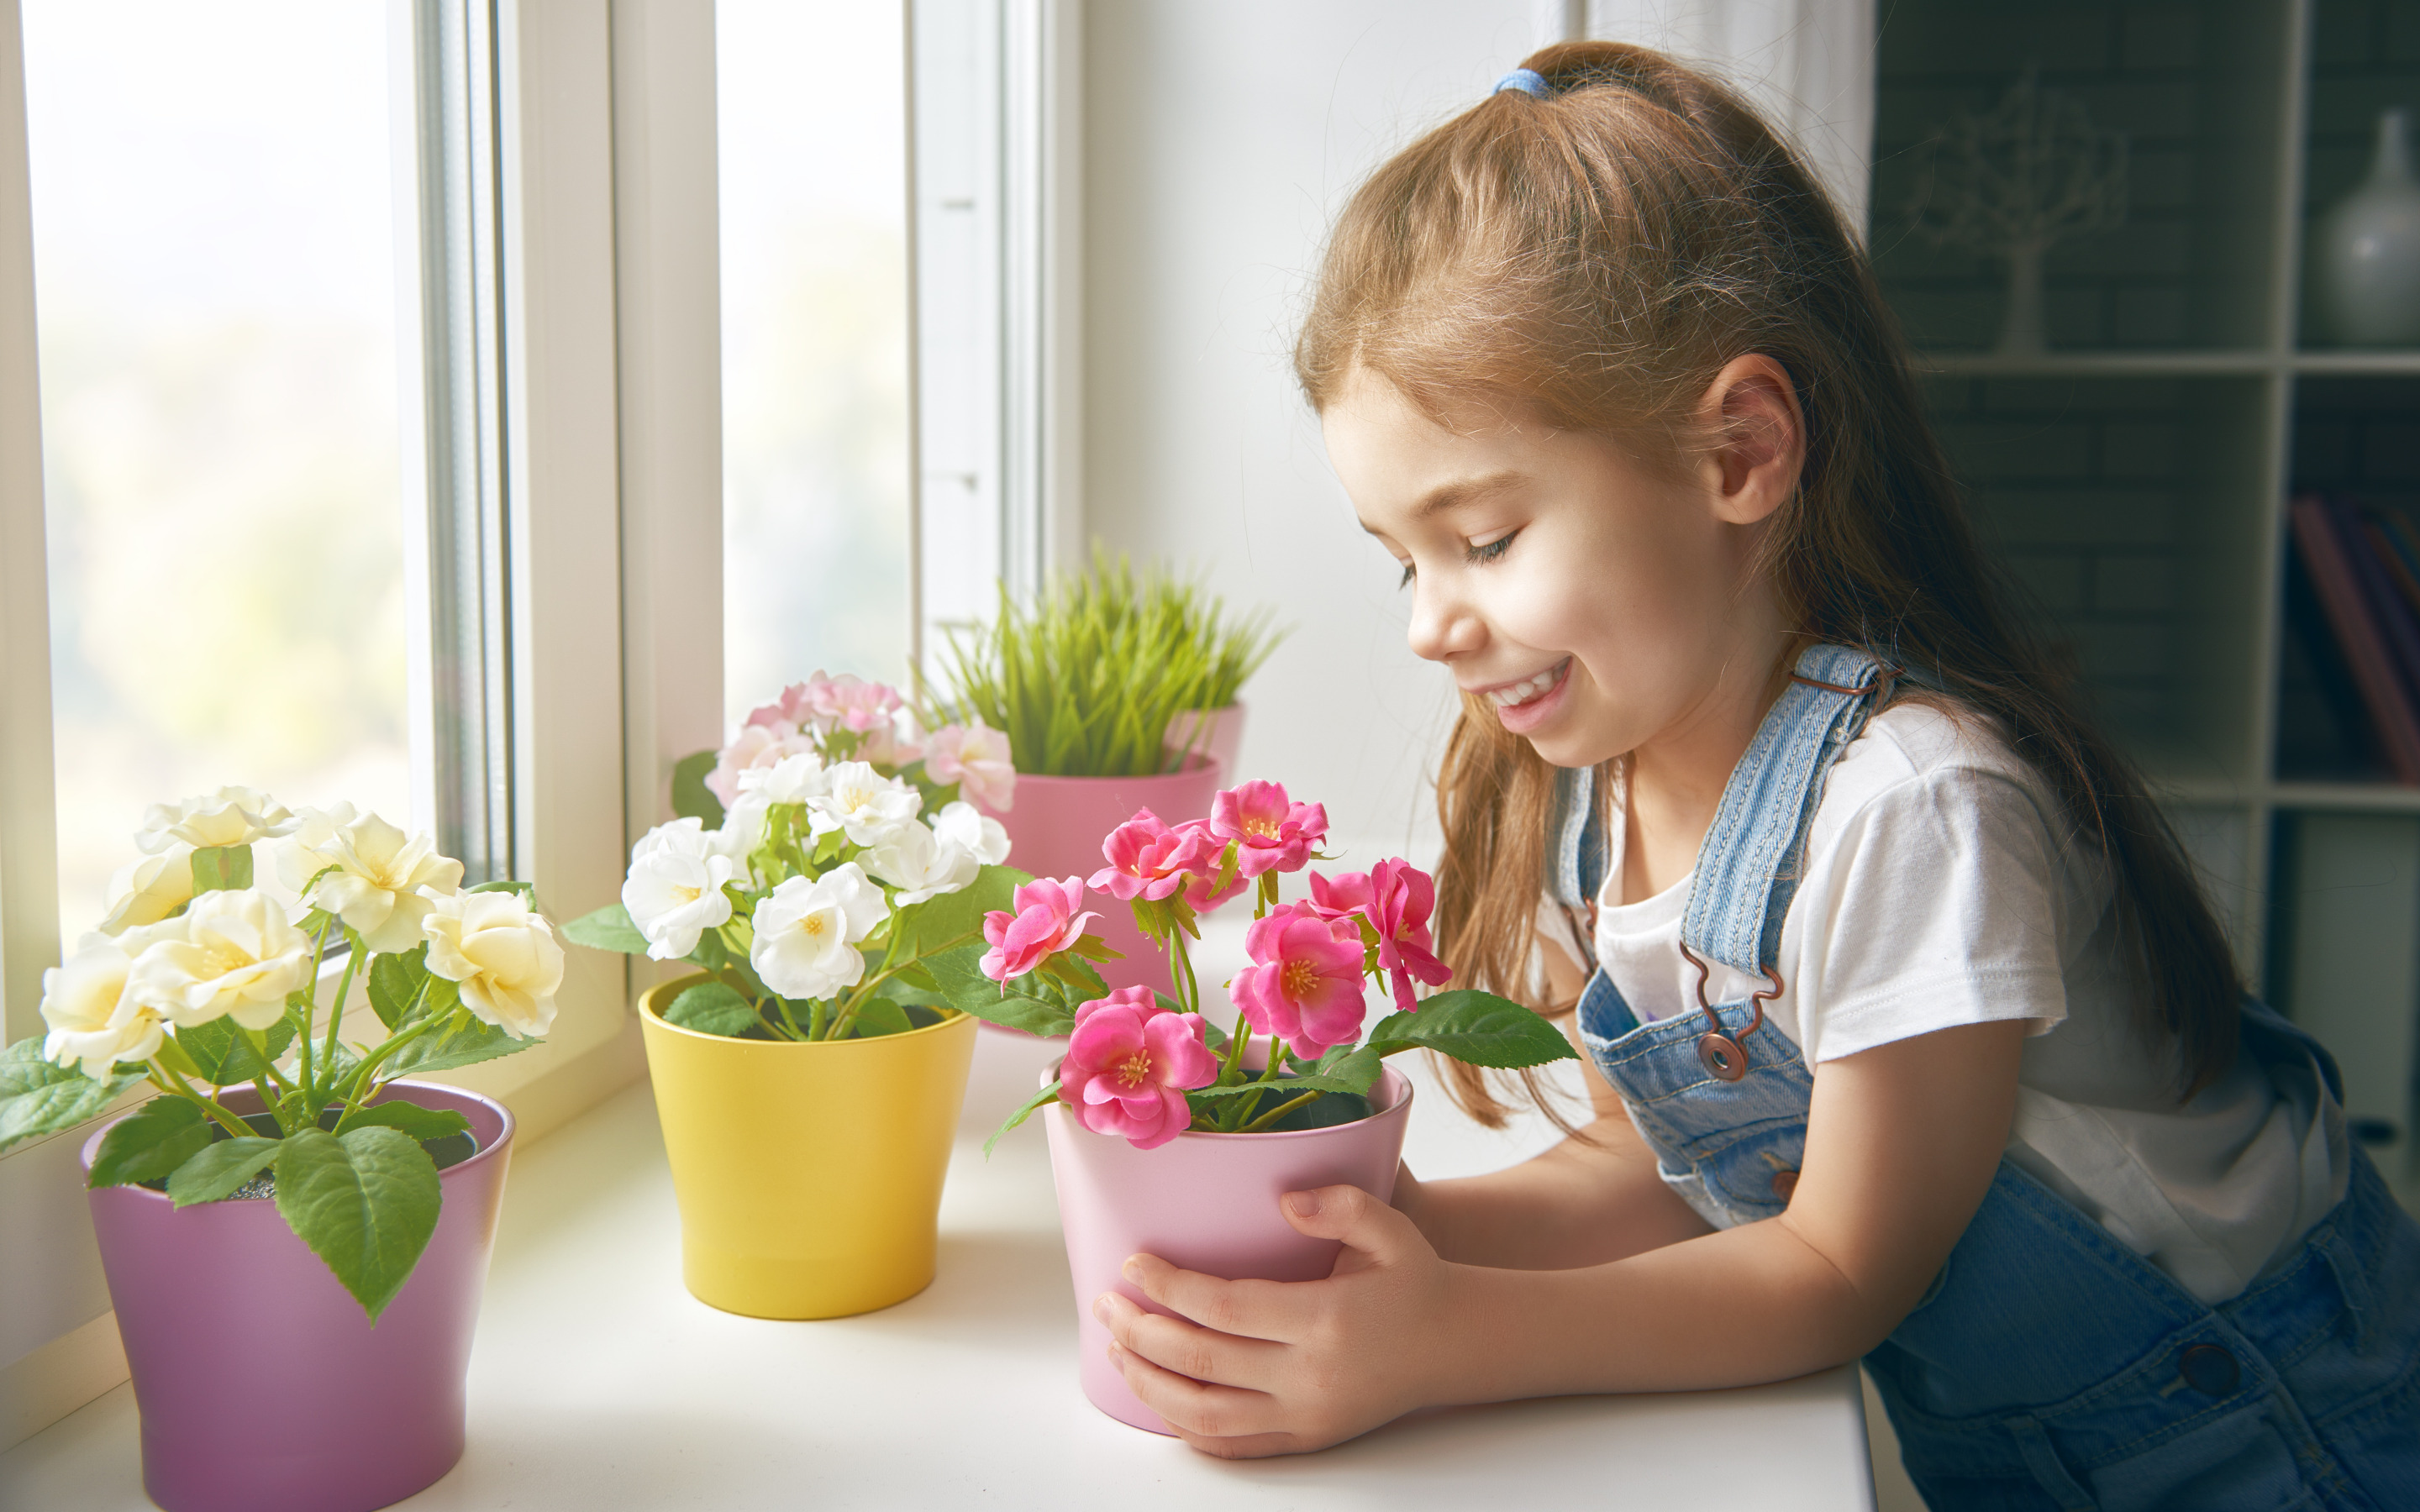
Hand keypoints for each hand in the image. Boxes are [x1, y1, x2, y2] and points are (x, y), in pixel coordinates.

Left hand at [1094, 1182, 1453, 1457]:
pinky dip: (1185, 1428)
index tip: (1134, 1264)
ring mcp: (1304, 1415)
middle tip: (1107, 1304)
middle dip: (1140, 1332)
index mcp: (1324, 1319)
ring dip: (1148, 1383)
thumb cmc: (1414, 1280)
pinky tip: (1159, 1397)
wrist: (1453, 1343)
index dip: (1168, 1287)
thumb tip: (1284, 1201)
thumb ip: (1341, 1205)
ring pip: (1203, 1415)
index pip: (1223, 1307)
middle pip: (1200, 1362)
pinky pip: (1232, 1446)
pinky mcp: (1306, 1438)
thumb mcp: (1391, 1228)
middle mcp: (1309, 1376)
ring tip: (1118, 1348)